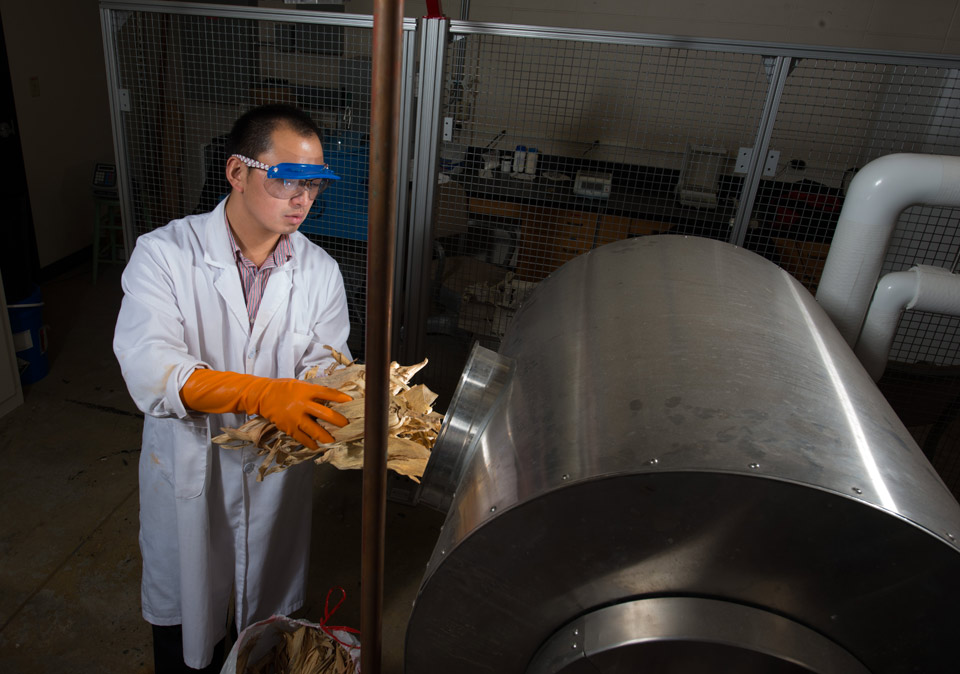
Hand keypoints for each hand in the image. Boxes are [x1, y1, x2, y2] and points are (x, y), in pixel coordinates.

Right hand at [181, 369, 350, 448]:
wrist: (262, 396)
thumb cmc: (283, 388)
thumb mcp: (300, 384)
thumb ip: (314, 391)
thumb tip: (332, 397)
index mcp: (306, 390)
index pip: (328, 394)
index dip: (341, 398)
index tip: (351, 402)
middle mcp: (302, 404)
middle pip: (325, 414)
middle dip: (338, 421)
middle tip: (347, 425)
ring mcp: (295, 417)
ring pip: (315, 430)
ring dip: (327, 437)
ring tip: (334, 440)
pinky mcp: (289, 428)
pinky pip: (302, 438)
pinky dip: (311, 444)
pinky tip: (318, 447)